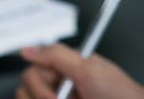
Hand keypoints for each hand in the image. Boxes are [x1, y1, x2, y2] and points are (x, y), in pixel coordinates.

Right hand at [17, 45, 143, 98]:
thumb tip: (27, 49)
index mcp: (63, 70)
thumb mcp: (88, 69)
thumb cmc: (119, 93)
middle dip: (44, 97)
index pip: (31, 73)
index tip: (54, 94)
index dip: (39, 85)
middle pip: (24, 93)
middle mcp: (58, 88)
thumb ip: (56, 56)